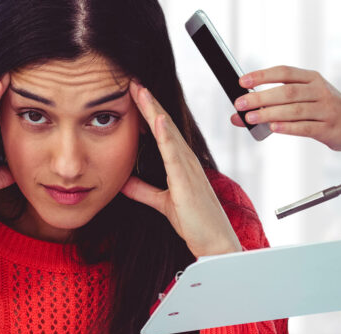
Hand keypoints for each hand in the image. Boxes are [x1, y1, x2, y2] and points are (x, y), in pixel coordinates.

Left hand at [122, 81, 241, 257]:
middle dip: (149, 103)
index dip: (149, 112)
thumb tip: (125, 182)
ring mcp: (189, 168)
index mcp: (181, 164)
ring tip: (141, 90)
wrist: (215, 244)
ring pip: (168, 133)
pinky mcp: (187, 181)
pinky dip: (166, 136)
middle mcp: (187, 160)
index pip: (162, 132)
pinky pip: (174, 155)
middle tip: (133, 82)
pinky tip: (158, 120)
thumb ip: (144, 191)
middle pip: (165, 125)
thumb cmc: (196, 224)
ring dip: (155, 111)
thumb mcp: (163, 204)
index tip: (134, 94)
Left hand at [231, 66, 340, 152]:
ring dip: (270, 114)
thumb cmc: (325, 109)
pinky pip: (305, 127)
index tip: (243, 81)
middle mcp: (319, 91)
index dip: (263, 75)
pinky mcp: (328, 128)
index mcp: (311, 78)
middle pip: (287, 92)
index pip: (284, 72)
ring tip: (251, 118)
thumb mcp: (304, 100)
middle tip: (241, 103)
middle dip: (261, 97)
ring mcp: (326, 109)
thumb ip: (273, 105)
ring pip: (295, 110)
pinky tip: (273, 128)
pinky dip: (288, 127)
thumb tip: (237, 115)